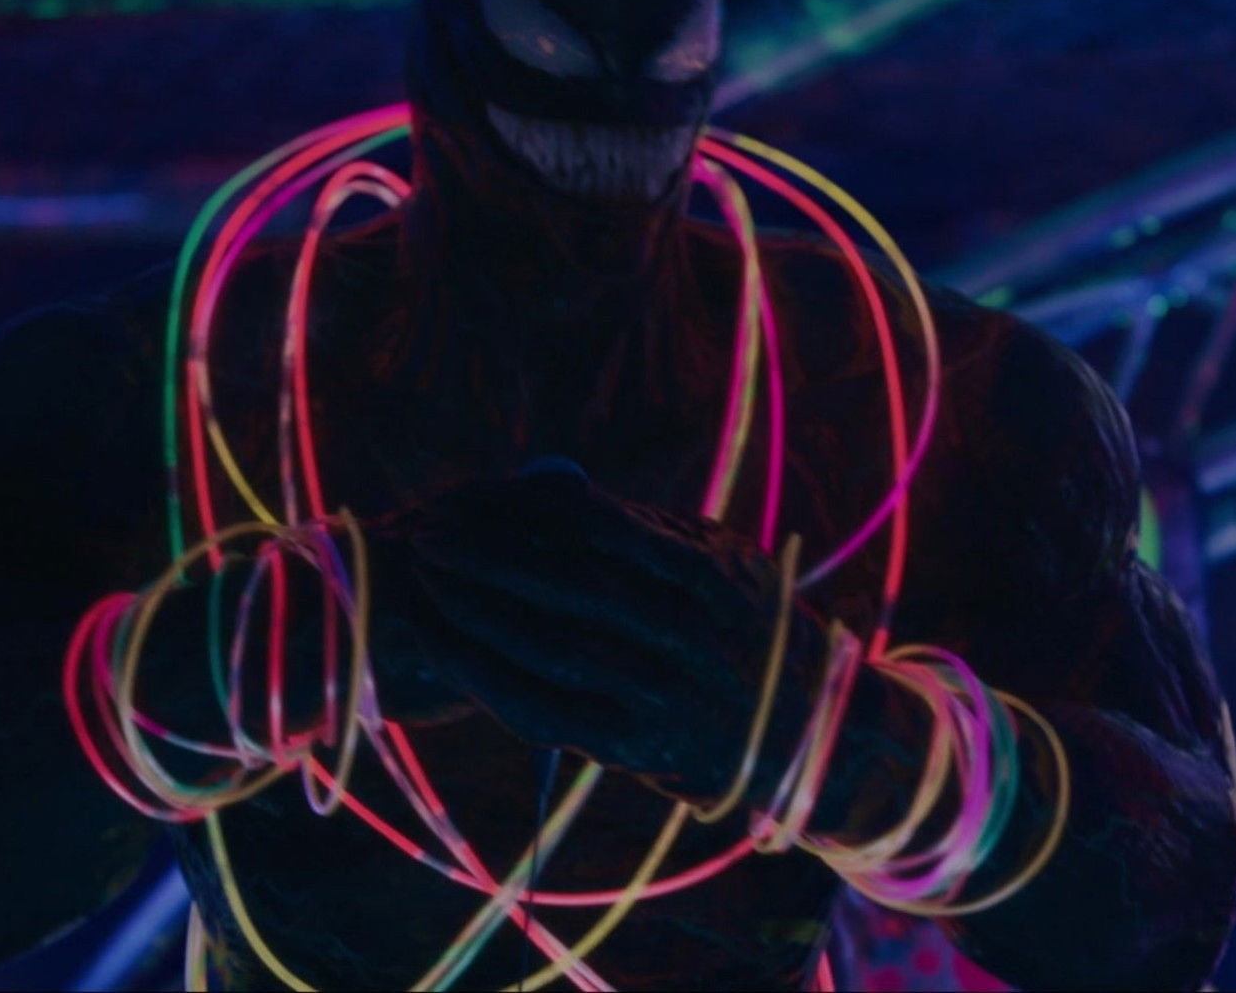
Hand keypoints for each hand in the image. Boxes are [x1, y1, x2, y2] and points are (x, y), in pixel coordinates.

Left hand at [389, 460, 826, 806]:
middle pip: (564, 584)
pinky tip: (448, 648)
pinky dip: (488, 677)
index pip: (599, 529)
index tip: (473, 492)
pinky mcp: (633, 746)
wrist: (808, 731)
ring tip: (427, 579)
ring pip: (547, 647)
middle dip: (486, 555)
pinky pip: (546, 709)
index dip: (526, 508)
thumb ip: (647, 529)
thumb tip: (552, 489)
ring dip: (476, 610)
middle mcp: (684, 636)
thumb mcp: (726, 562)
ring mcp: (658, 695)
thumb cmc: (751, 627)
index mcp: (707, 576)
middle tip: (429, 531)